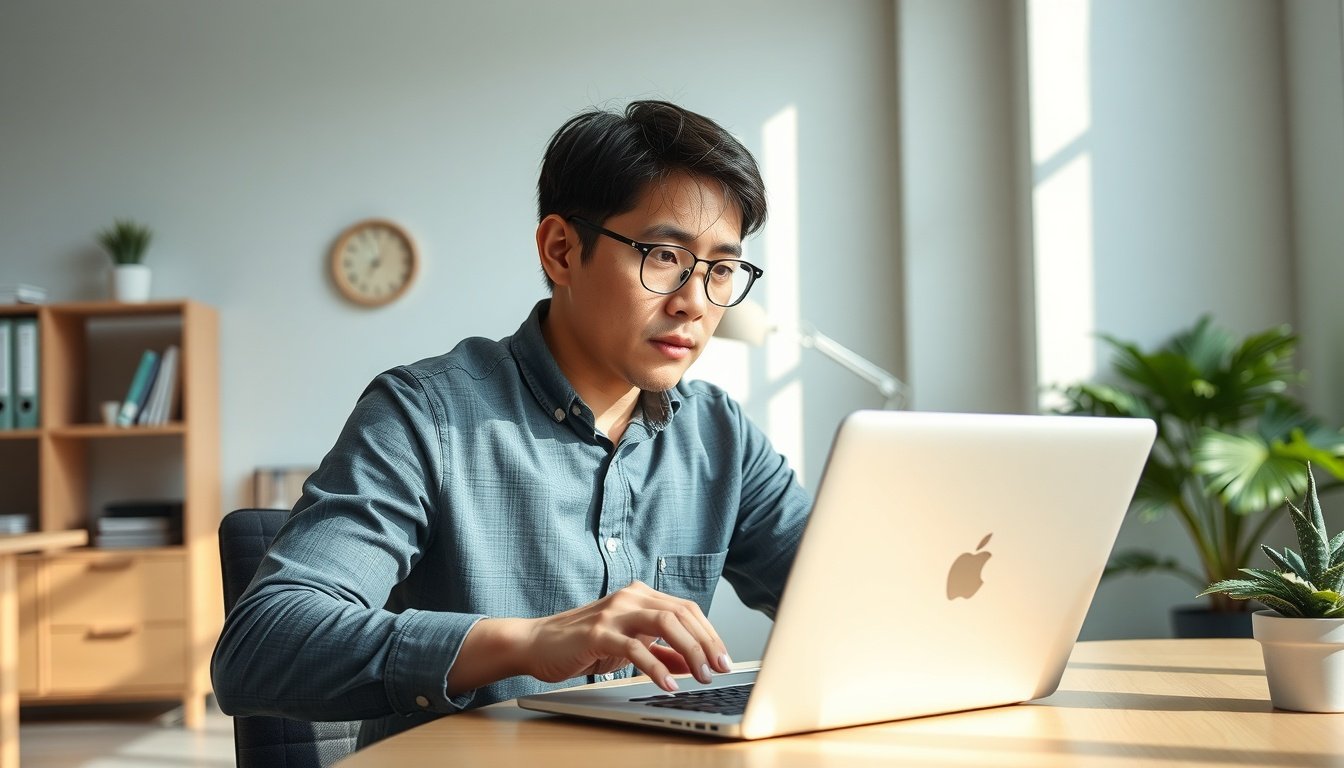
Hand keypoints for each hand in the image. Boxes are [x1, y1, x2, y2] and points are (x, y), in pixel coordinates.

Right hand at [521, 581, 732, 691]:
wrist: (537, 643)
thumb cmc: (582, 644)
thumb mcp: (628, 645)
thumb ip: (660, 651)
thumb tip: (693, 664)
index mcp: (640, 596)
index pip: (687, 609)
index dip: (709, 634)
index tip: (723, 659)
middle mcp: (630, 597)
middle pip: (681, 614)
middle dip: (706, 643)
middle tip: (719, 669)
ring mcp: (613, 613)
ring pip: (665, 623)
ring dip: (690, 652)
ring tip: (701, 676)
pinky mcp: (597, 633)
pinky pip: (636, 648)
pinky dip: (656, 668)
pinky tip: (668, 684)